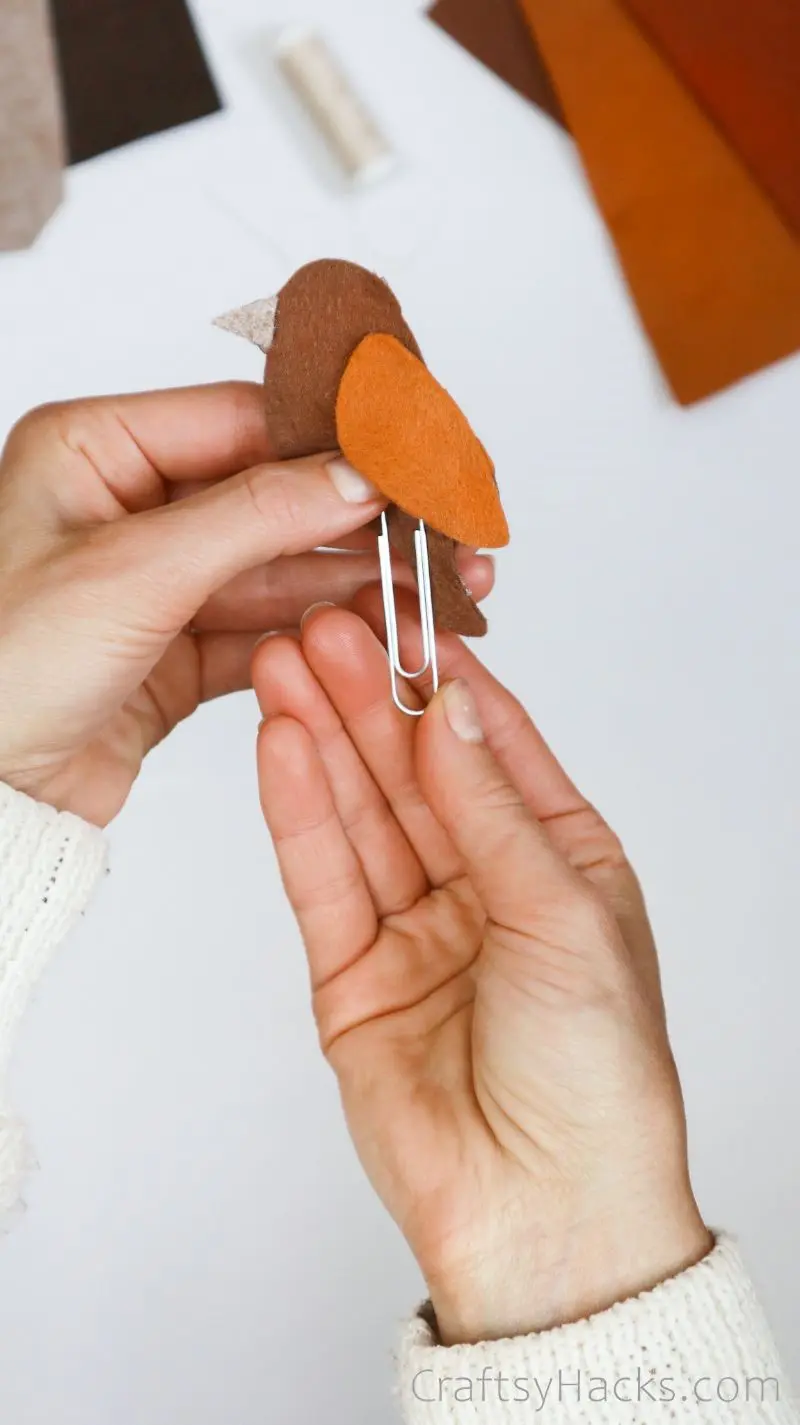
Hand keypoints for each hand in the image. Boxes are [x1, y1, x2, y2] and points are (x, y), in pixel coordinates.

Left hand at [0, 383, 493, 825]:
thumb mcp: (133, 572)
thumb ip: (255, 516)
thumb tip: (356, 475)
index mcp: (94, 449)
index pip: (243, 422)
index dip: (335, 441)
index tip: (413, 459)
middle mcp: (127, 506)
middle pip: (275, 496)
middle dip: (364, 520)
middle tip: (446, 534)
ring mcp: (156, 581)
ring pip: (281, 568)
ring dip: (360, 580)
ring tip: (441, 590)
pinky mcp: (176, 650)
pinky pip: (266, 626)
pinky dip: (323, 632)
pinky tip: (383, 630)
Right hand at [254, 589, 710, 1344]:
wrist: (548, 1215)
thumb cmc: (598, 1075)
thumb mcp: (561, 915)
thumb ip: (491, 809)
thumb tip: (449, 708)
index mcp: (562, 862)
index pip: (495, 748)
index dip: (447, 683)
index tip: (405, 617)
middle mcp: (486, 886)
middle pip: (415, 773)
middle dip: (370, 700)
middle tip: (325, 630)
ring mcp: (416, 928)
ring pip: (362, 815)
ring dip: (324, 740)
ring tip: (286, 667)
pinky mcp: (352, 973)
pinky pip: (323, 877)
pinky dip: (300, 812)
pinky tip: (282, 746)